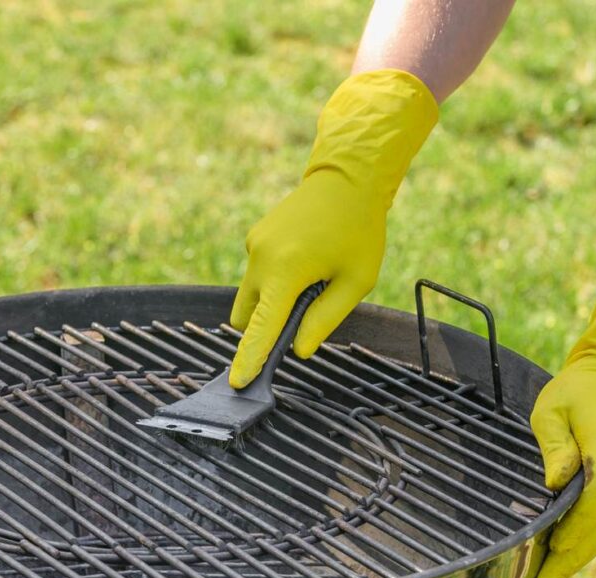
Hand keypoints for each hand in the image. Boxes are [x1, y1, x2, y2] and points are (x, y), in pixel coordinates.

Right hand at [229, 170, 384, 387]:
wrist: (347, 177)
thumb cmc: (358, 229)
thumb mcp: (355, 281)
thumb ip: (324, 319)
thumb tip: (299, 349)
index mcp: (285, 270)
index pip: (262, 327)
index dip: (250, 358)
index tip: (237, 382)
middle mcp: (261, 258)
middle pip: (248, 315)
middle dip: (266, 326)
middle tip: (305, 313)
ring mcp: (254, 245)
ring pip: (251, 294)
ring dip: (272, 301)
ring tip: (313, 277)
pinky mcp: (255, 237)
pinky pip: (258, 272)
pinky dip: (275, 279)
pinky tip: (307, 259)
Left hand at [530, 356, 595, 577]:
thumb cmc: (578, 391)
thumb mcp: (552, 409)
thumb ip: (554, 446)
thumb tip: (554, 484)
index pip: (595, 503)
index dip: (572, 534)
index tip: (549, 559)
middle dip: (570, 559)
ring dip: (581, 553)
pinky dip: (592, 535)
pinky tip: (568, 552)